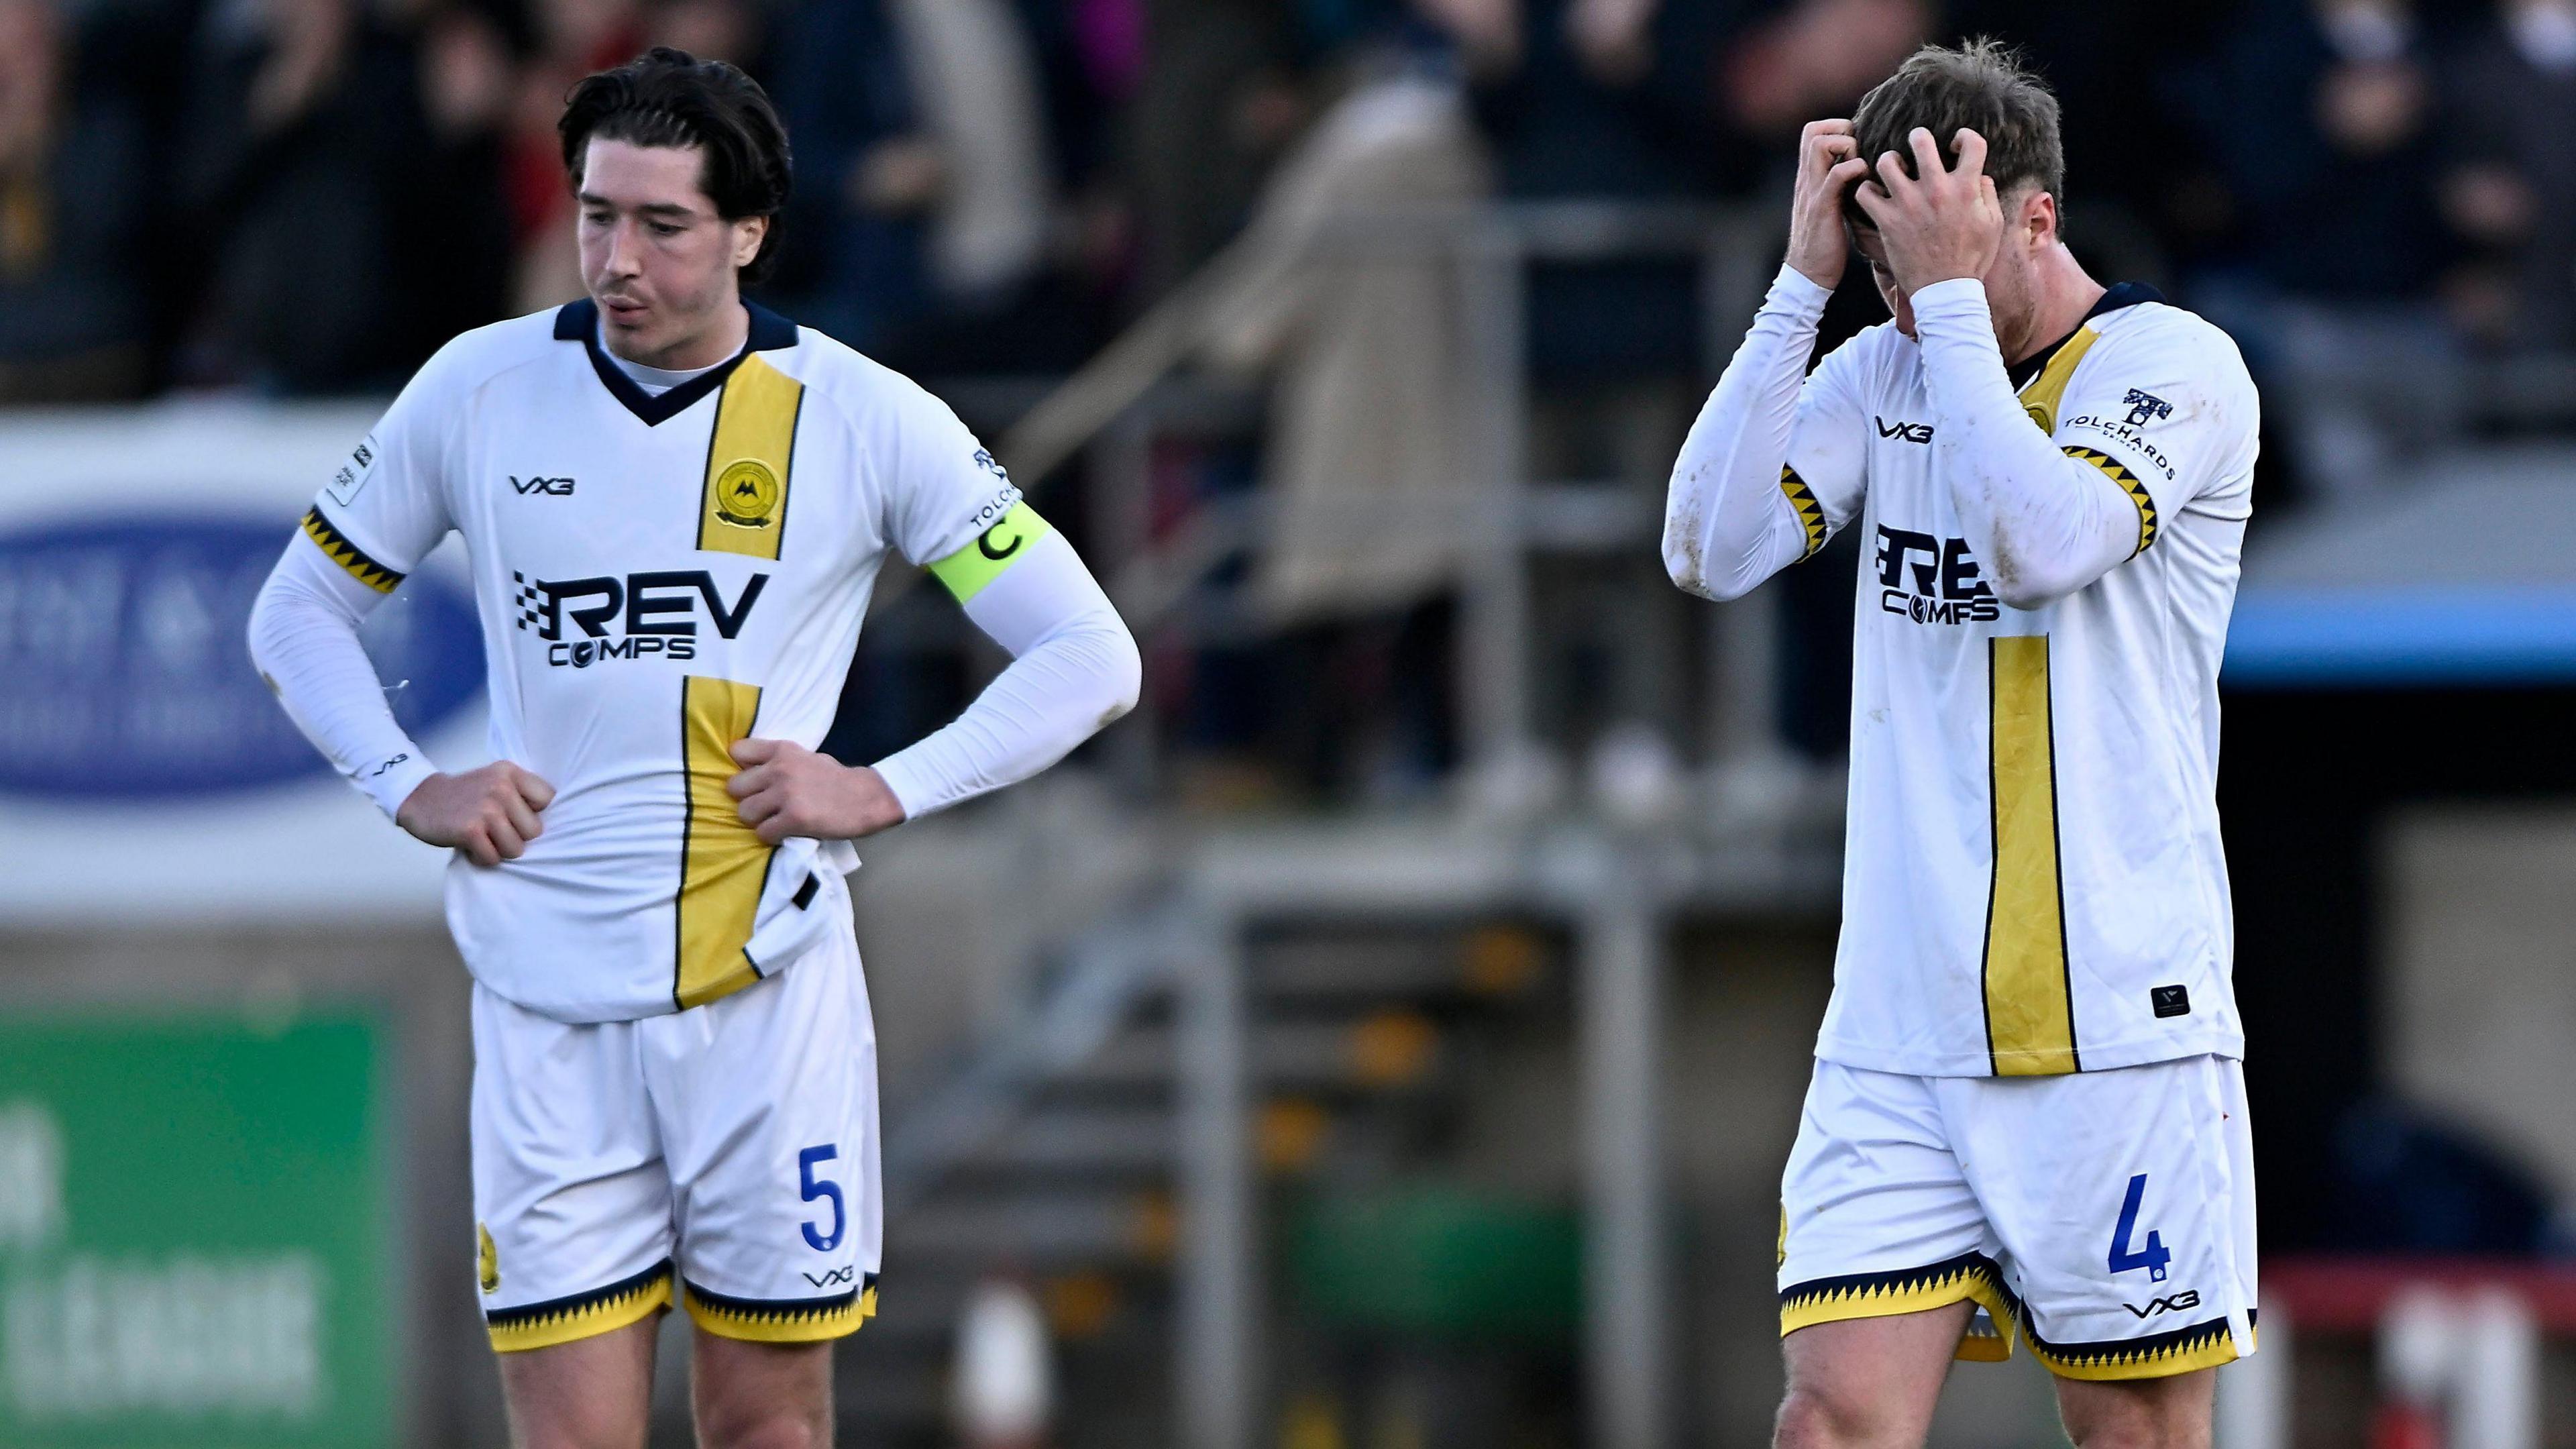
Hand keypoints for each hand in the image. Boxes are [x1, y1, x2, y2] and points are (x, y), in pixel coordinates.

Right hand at [397, 762, 554, 866]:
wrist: (420, 798)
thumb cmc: (466, 795)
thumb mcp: (496, 780)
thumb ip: (522, 793)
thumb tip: (556, 820)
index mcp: (511, 773)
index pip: (548, 800)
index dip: (534, 813)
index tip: (515, 814)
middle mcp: (501, 787)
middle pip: (535, 831)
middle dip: (517, 836)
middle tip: (495, 829)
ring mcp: (486, 809)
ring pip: (516, 849)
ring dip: (499, 850)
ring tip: (484, 837)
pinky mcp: (470, 830)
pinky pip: (493, 858)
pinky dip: (482, 858)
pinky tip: (471, 845)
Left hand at [725, 739, 905, 843]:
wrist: (867, 798)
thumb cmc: (837, 779)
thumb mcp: (807, 757)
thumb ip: (780, 761)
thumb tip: (752, 769)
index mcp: (783, 751)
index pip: (738, 751)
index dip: (742, 769)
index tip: (754, 780)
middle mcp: (779, 769)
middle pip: (734, 787)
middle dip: (747, 799)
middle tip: (763, 807)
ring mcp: (786, 795)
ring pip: (744, 813)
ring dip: (757, 821)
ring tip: (774, 822)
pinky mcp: (794, 819)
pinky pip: (762, 833)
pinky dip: (771, 837)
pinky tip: (785, 833)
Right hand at [1787, 118, 1872, 289]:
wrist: (1808, 275)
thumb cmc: (1825, 244)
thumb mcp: (1828, 206)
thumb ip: (1836, 186)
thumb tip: (1860, 170)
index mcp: (1807, 177)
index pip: (1812, 132)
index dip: (1836, 128)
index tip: (1856, 144)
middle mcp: (1806, 179)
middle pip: (1812, 131)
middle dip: (1841, 130)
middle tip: (1859, 151)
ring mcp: (1812, 191)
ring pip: (1820, 145)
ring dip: (1847, 146)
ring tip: (1861, 166)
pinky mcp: (1822, 207)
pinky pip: (1837, 175)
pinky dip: (1854, 169)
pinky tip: (1865, 184)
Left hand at [1853, 127, 2003, 295]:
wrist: (1946, 291)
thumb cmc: (1972, 258)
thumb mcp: (1992, 225)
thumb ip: (1987, 194)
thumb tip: (1980, 174)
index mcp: (1966, 188)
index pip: (1972, 142)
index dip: (1964, 137)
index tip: (1955, 147)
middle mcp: (1936, 190)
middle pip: (1921, 141)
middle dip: (1917, 137)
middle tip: (1916, 146)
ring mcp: (1908, 204)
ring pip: (1886, 162)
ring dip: (1888, 162)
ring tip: (1893, 170)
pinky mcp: (1887, 221)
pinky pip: (1865, 193)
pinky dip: (1867, 191)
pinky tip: (1876, 196)